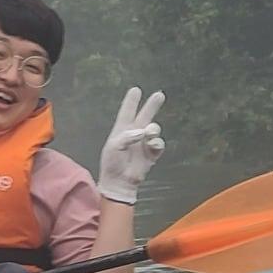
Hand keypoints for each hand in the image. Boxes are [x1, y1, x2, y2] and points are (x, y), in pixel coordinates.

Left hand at [97, 88, 165, 203]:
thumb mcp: (114, 147)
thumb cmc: (112, 164)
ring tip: (149, 132)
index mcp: (122, 130)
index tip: (136, 90)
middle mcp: (134, 134)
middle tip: (159, 95)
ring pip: (154, 129)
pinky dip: (157, 142)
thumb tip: (142, 132)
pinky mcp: (151, 153)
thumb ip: (127, 136)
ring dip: (153, 128)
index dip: (131, 101)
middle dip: (152, 106)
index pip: (127, 112)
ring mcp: (144, 144)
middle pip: (145, 116)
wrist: (120, 182)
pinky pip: (158, 143)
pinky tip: (152, 144)